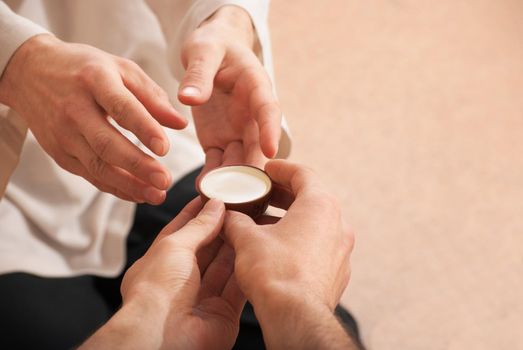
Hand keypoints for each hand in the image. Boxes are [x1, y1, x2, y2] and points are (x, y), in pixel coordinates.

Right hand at [0, 34, 186, 203]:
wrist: (31, 72)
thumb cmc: (86, 69)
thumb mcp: (121, 70)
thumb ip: (152, 97)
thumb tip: (181, 124)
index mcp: (94, 80)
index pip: (121, 107)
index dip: (143, 128)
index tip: (165, 148)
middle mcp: (74, 109)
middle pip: (106, 143)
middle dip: (138, 165)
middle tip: (165, 180)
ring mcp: (63, 134)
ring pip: (97, 165)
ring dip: (129, 184)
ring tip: (157, 194)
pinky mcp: (59, 152)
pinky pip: (90, 175)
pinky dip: (115, 187)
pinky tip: (138, 193)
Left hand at [116, 198, 244, 349]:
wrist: (162, 337)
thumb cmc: (156, 293)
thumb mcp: (174, 246)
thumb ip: (198, 226)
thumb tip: (214, 206)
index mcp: (161, 263)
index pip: (182, 231)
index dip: (199, 214)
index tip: (215, 197)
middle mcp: (181, 281)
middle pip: (207, 249)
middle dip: (223, 229)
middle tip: (242, 209)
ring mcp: (202, 298)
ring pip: (225, 267)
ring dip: (238, 247)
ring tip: (254, 224)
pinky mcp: (222, 314)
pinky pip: (238, 288)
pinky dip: (247, 270)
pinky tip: (256, 251)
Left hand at [177, 6, 281, 180]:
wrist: (209, 53)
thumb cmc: (212, 45)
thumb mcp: (203, 50)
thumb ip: (199, 73)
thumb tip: (190, 97)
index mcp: (255, 87)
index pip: (268, 109)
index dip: (271, 130)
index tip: (271, 151)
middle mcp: (251, 115)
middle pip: (257, 145)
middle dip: (252, 169)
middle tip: (245, 192)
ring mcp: (236, 131)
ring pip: (239, 160)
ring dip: (232, 181)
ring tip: (221, 200)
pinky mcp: (218, 140)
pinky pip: (217, 162)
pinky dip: (212, 178)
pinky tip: (203, 193)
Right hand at [223, 160, 353, 313]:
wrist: (295, 316)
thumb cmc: (275, 273)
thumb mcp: (247, 239)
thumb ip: (236, 221)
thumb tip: (228, 218)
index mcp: (320, 205)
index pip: (303, 174)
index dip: (281, 168)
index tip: (267, 169)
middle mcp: (338, 224)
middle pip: (311, 197)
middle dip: (283, 194)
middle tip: (263, 193)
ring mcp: (341, 249)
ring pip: (316, 223)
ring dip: (291, 218)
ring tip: (264, 223)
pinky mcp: (337, 271)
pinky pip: (319, 245)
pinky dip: (300, 239)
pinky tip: (278, 248)